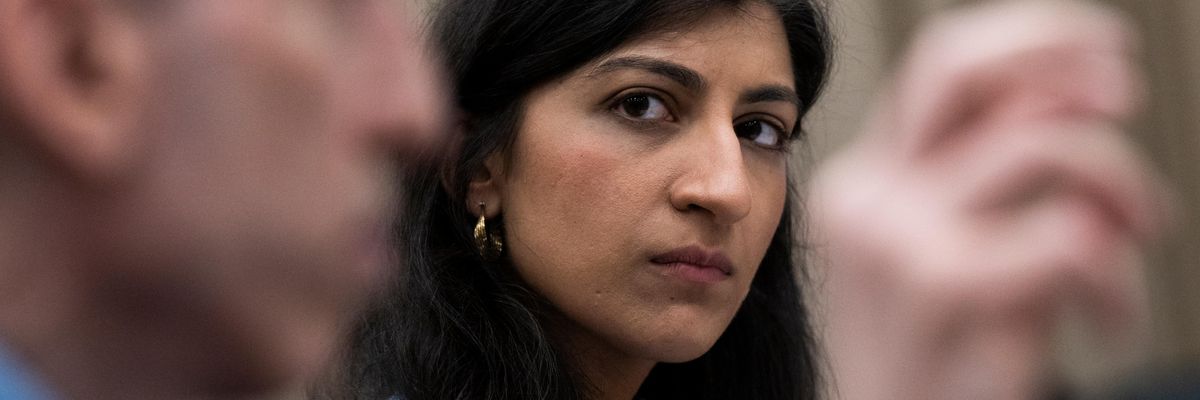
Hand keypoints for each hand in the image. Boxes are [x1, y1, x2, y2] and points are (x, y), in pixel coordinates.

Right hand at [809, 1, 1169, 398]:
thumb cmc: (939, 361)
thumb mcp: (950, 252)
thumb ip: (986, 176)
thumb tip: (1070, 96)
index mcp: (865, 182)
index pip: (940, 64)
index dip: (1029, 38)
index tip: (1103, 52)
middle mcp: (868, 197)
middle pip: (963, 68)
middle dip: (1063, 61)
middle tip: (1126, 95)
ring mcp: (897, 239)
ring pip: (1045, 144)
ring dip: (1123, 187)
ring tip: (1138, 241)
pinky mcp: (944, 288)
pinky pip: (1076, 237)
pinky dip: (1117, 283)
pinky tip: (1104, 322)